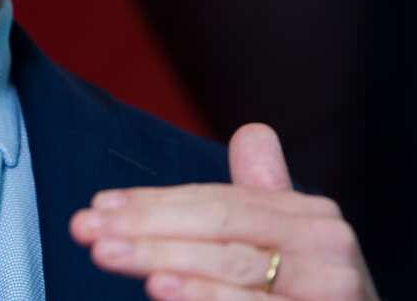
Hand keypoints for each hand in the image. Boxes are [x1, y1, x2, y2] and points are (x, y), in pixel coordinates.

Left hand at [69, 123, 378, 299]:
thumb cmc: (311, 300)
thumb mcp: (291, 247)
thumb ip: (263, 197)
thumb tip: (252, 133)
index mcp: (311, 218)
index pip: (219, 201)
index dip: (155, 202)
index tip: (97, 206)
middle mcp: (327, 247)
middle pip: (220, 228)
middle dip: (145, 228)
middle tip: (85, 230)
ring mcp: (330, 291)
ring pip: (232, 267)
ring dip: (164, 260)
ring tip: (110, 254)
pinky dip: (205, 298)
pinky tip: (162, 292)